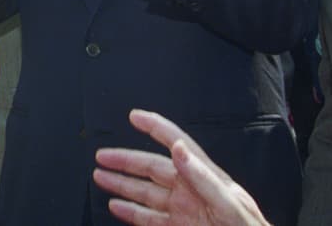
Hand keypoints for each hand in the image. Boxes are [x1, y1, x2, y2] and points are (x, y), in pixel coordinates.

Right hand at [93, 110, 270, 225]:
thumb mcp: (230, 203)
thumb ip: (204, 177)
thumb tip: (179, 148)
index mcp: (204, 176)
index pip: (176, 142)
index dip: (156, 127)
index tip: (136, 116)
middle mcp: (190, 189)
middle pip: (151, 168)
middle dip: (125, 160)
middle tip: (103, 156)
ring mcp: (183, 209)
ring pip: (145, 193)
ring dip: (122, 185)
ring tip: (101, 177)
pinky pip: (149, 218)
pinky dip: (130, 212)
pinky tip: (116, 206)